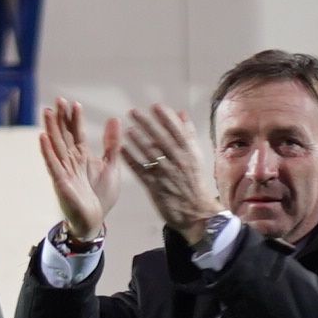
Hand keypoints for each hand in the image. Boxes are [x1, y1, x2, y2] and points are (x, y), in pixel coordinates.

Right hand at [36, 97, 120, 244]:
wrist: (94, 221)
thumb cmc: (101, 195)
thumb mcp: (112, 166)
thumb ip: (112, 144)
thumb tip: (115, 119)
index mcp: (83, 156)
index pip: (77, 133)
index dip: (75, 118)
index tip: (73, 103)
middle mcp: (71, 160)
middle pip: (64, 135)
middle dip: (61, 118)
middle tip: (58, 100)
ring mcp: (64, 170)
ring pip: (56, 145)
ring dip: (51, 128)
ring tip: (47, 112)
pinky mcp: (60, 182)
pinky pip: (52, 164)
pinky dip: (47, 151)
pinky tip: (42, 137)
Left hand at [124, 101, 225, 235]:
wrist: (196, 211)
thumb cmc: (194, 180)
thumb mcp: (196, 156)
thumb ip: (188, 134)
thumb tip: (181, 113)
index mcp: (190, 153)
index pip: (177, 131)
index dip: (166, 118)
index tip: (155, 106)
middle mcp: (179, 161)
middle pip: (161, 139)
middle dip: (147, 124)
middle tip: (133, 112)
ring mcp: (167, 174)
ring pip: (151, 154)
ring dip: (138, 141)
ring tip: (127, 129)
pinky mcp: (156, 187)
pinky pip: (142, 171)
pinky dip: (132, 160)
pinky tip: (122, 150)